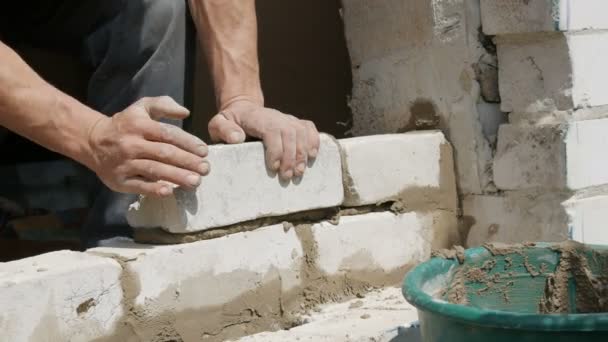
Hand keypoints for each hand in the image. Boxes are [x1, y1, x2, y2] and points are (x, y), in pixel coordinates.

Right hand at [87, 96, 208, 195]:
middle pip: (164, 153)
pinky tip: (169, 191)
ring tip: (196, 182)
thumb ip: (163, 105)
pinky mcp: (120, 180)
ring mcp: (125, 163)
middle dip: (187, 161)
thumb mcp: (141, 108)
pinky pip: (139, 186)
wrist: (92, 141)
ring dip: (177, 177)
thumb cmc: (125, 124)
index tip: (204, 151)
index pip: (168, 134)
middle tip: (206, 169)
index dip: (187, 142)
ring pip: (154, 170)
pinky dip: (154, 189)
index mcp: (139, 125)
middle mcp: (132, 144)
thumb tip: (185, 112)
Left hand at [208, 99, 319, 179]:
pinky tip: (312, 157)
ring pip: (302, 132)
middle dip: (291, 157)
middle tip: (287, 177)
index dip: (277, 149)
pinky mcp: (294, 123)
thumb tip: (237, 138)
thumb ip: (224, 129)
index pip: (273, 131)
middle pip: (291, 133)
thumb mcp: (218, 123)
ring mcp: (287, 118)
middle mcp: (276, 116)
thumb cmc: (230, 121)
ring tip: (299, 172)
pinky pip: (309, 128)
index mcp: (258, 118)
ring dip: (303, 153)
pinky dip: (314, 141)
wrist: (242, 109)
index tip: (273, 168)